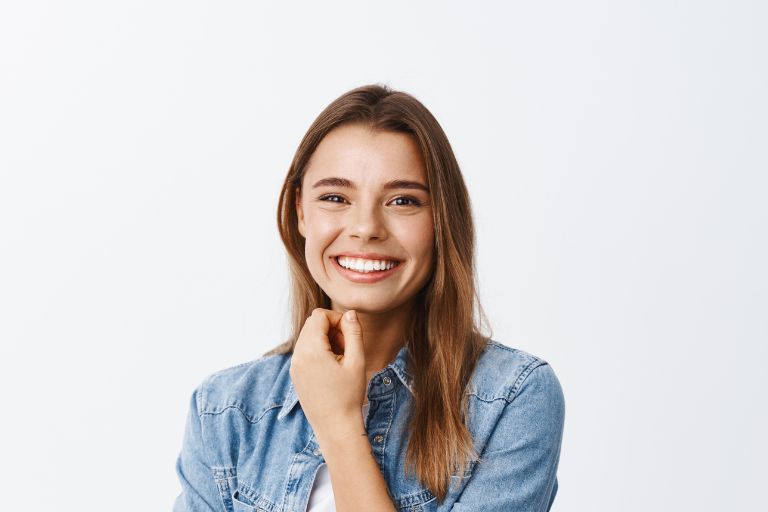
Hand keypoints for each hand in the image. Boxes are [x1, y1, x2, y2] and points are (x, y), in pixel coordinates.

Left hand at [289, 308, 366, 440]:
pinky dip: (318, 351)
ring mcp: (294, 366)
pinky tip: (332, 367)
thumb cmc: (349, 396)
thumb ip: (354, 332)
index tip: (351, 335)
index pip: (319, 316)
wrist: (335, 427)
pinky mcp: (295, 375)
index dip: (338, 319)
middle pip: (312, 324)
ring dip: (325, 340)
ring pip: (308, 336)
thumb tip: (350, 313)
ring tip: (341, 358)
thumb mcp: (357, 360)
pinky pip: (305, 351)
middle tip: (347, 347)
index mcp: (311, 350)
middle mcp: (297, 356)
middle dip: (331, 329)